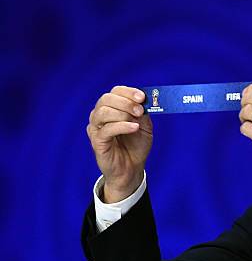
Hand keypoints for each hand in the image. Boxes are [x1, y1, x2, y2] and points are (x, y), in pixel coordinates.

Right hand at [86, 86, 152, 202]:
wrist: (132, 168)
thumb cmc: (136, 145)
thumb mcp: (145, 126)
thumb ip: (143, 113)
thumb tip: (145, 101)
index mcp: (112, 108)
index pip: (115, 91)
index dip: (128, 92)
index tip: (142, 97)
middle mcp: (100, 115)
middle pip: (106, 99)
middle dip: (125, 102)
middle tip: (140, 110)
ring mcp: (96, 128)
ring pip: (103, 112)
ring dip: (122, 113)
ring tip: (136, 121)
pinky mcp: (97, 141)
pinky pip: (106, 129)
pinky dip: (121, 126)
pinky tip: (133, 128)